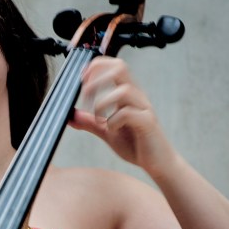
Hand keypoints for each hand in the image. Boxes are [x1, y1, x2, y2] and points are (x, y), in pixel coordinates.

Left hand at [71, 58, 176, 179]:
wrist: (158, 163)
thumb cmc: (136, 145)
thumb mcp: (108, 131)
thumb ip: (90, 122)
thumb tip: (71, 115)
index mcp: (127, 94)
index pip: (115, 65)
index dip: (96, 66)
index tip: (81, 79)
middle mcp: (137, 96)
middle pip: (120, 67)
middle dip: (97, 78)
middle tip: (86, 95)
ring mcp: (144, 108)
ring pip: (123, 90)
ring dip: (102, 103)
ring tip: (98, 118)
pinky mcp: (148, 123)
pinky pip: (128, 113)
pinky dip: (114, 121)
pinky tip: (112, 131)